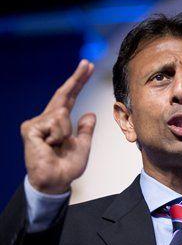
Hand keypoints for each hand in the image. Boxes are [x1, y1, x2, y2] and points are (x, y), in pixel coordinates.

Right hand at [20, 60, 95, 193]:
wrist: (57, 181)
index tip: (87, 68)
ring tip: (57, 146)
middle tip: (87, 63)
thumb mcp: (82, 145)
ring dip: (66, 132)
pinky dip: (59, 135)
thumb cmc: (67, 166)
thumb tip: (89, 113)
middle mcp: (45, 119)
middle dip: (77, 78)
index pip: (68, 98)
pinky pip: (55, 122)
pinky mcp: (30, 128)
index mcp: (58, 122)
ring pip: (62, 113)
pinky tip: (50, 145)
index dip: (77, 83)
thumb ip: (86, 129)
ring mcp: (36, 123)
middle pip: (62, 94)